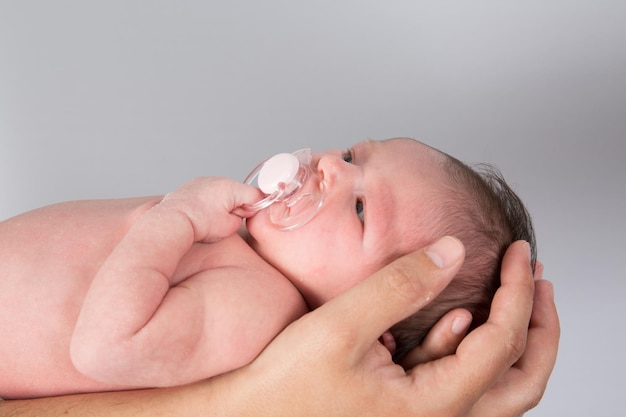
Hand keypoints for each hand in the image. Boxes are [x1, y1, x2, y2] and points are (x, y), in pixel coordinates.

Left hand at [160, 177, 262, 241]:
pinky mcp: (191, 186)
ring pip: (222, 194)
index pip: (255, 195)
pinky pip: (208, 194)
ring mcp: (202, 181)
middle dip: (237, 207)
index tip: (248, 219)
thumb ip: (241, 218)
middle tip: (226, 222)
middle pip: (238, 193)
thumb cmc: (198, 223)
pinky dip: (208, 203)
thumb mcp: (229, 226)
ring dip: (222, 206)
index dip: (255, 209)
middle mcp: (217, 180)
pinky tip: (201, 215)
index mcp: (231, 187)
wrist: (172, 220)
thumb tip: (239, 214)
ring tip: (211, 220)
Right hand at [213, 237, 557, 416]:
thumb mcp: (342, 326)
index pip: (502, 342)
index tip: (518, 253)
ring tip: (511, 291)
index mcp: (433, 407)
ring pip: (496, 384)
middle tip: (538, 282)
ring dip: (512, 335)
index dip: (516, 292)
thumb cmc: (286, 388)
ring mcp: (425, 416)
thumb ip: (399, 286)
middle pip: (522, 379)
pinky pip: (457, 380)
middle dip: (539, 325)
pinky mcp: (408, 406)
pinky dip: (469, 346)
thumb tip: (450, 252)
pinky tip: (457, 318)